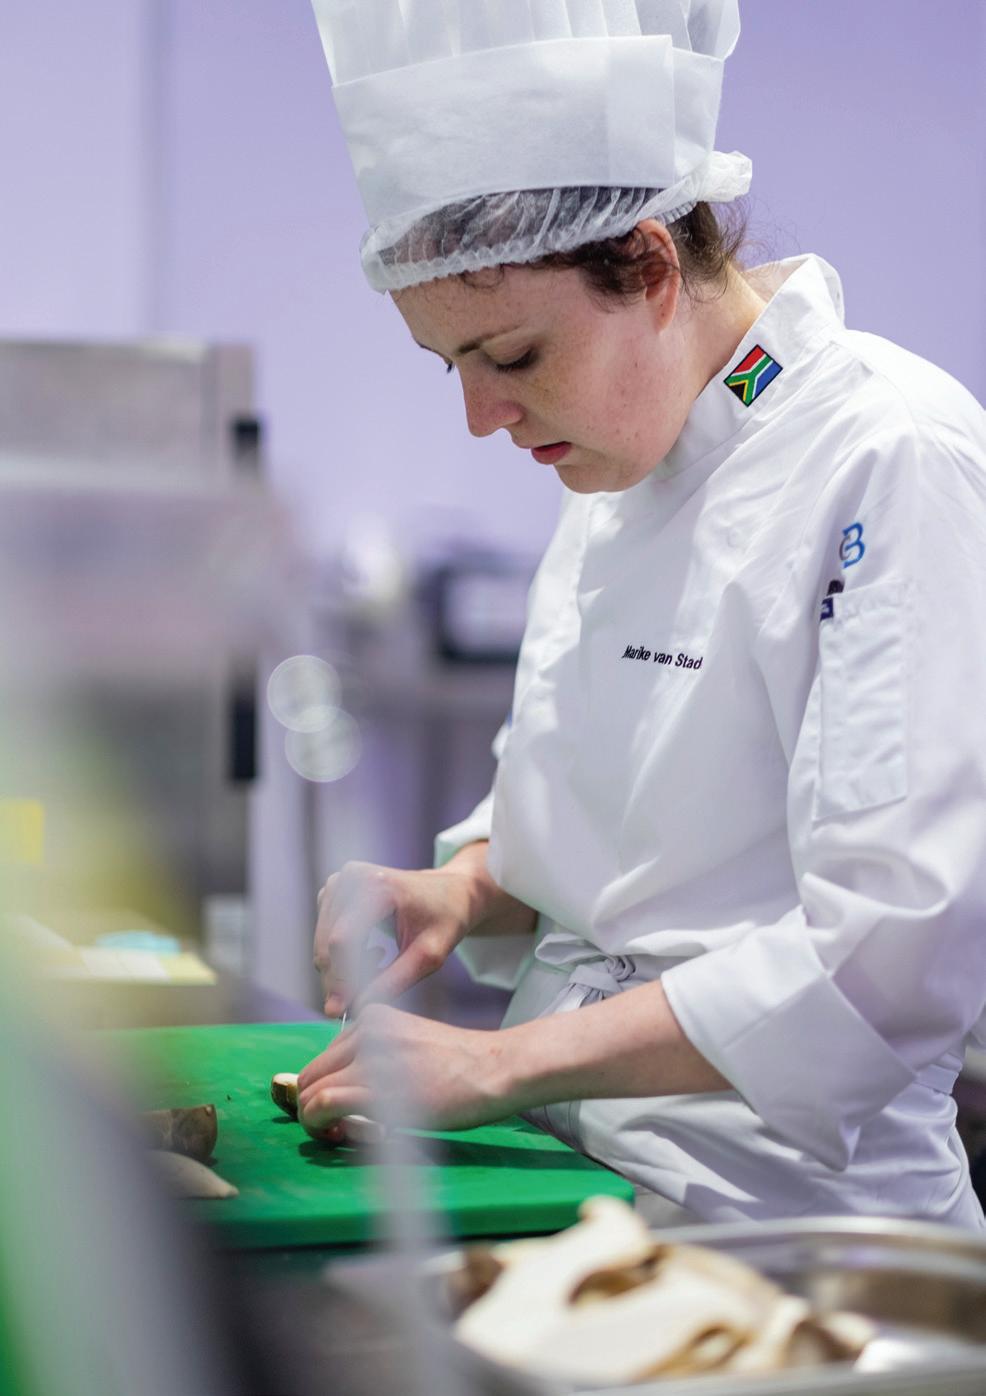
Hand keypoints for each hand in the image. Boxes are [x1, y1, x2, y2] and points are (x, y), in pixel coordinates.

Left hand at [296, 1005, 515, 1135]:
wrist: (493, 1070)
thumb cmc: (461, 1067)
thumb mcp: (410, 1048)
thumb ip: (376, 1060)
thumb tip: (341, 1092)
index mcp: (373, 1019)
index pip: (326, 1058)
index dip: (325, 1088)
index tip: (341, 1111)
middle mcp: (365, 1031)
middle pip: (312, 1073)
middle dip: (312, 1105)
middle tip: (334, 1128)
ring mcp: (368, 1057)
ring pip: (311, 1090)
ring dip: (313, 1120)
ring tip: (335, 1134)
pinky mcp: (374, 1086)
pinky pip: (324, 1104)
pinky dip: (320, 1124)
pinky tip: (340, 1134)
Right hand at [313, 861, 479, 1017]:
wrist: (450, 890)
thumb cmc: (445, 919)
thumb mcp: (430, 955)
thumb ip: (394, 981)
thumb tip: (355, 1007)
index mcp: (378, 885)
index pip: (343, 941)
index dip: (340, 980)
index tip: (344, 1011)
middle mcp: (352, 876)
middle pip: (328, 943)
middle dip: (338, 979)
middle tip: (359, 1002)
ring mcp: (340, 880)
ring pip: (323, 942)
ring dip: (343, 966)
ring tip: (383, 959)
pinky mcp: (334, 888)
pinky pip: (325, 933)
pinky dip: (342, 953)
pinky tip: (373, 949)